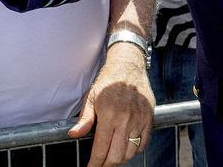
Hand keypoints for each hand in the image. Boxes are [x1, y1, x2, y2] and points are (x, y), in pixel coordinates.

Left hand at [68, 43, 154, 166]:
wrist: (129, 65)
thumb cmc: (108, 80)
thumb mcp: (92, 97)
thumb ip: (85, 119)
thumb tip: (73, 134)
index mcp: (109, 115)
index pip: (101, 149)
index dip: (95, 163)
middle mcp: (126, 119)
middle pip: (117, 156)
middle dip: (107, 164)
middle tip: (101, 164)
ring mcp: (139, 119)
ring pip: (131, 152)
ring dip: (121, 158)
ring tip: (112, 155)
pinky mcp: (149, 118)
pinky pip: (143, 143)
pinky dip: (135, 149)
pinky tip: (126, 146)